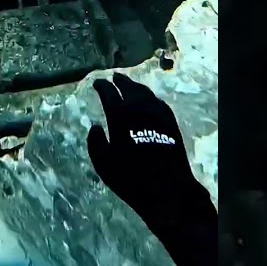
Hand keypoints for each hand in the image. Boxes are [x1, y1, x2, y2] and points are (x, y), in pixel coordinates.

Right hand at [88, 73, 216, 259]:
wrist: (166, 188)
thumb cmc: (130, 178)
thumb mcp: (103, 164)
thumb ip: (96, 142)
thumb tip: (95, 126)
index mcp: (120, 116)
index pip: (109, 92)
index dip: (101, 86)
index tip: (97, 84)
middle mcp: (139, 108)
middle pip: (129, 87)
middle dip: (120, 81)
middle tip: (114, 78)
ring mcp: (158, 113)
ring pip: (145, 92)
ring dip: (135, 86)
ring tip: (128, 85)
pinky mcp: (170, 121)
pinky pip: (157, 102)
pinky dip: (149, 97)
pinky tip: (147, 100)